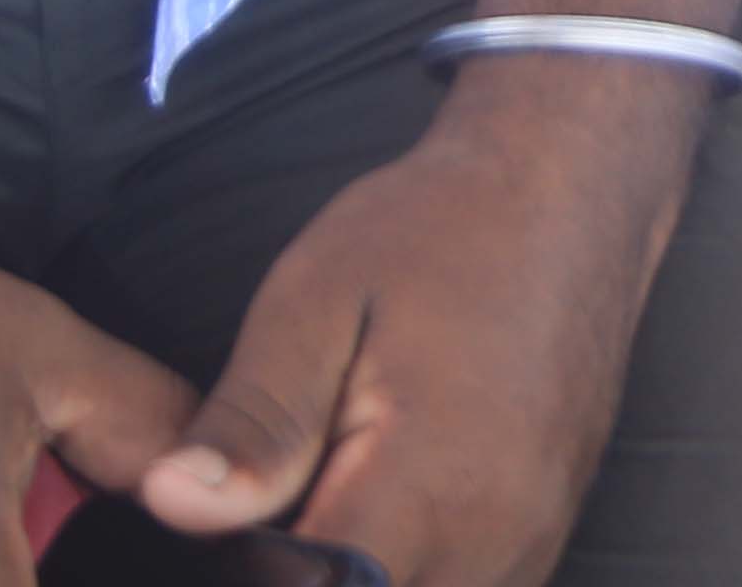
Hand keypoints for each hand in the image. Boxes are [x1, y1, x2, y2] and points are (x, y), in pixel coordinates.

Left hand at [131, 63, 701, 586]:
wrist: (572, 193)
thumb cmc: (440, 233)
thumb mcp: (318, 301)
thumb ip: (252, 420)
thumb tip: (169, 504)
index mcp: (429, 487)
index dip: (254, 575)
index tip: (232, 526)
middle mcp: (493, 542)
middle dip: (300, 577)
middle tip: (273, 494)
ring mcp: (528, 549)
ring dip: (357, 573)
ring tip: (323, 489)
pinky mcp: (540, 542)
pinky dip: (403, 567)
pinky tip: (372, 505)